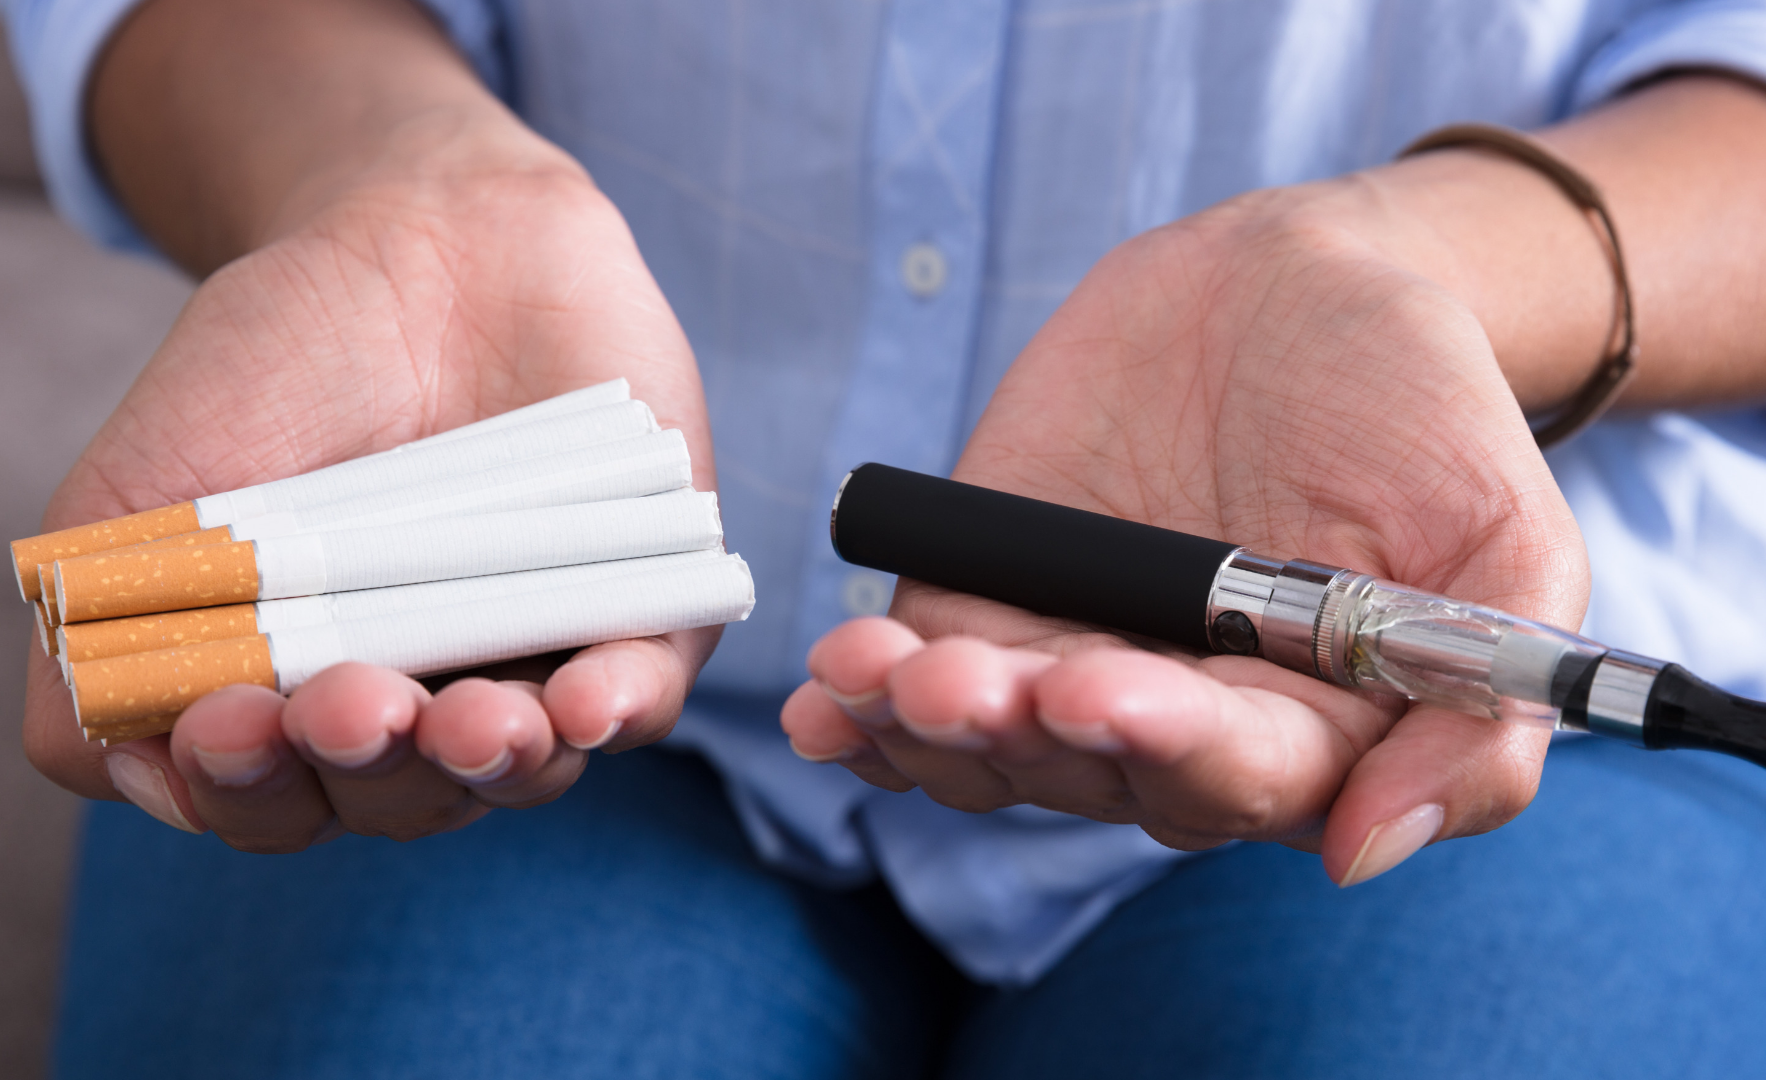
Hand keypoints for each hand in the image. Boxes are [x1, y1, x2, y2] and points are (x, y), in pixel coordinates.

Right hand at [26, 130, 718, 849]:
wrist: (416, 234)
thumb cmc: (271, 376)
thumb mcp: (137, 499)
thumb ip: (93, 648)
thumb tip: (132, 772)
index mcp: (301, 703)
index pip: (278, 798)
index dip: (247, 788)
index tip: (222, 722)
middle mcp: (424, 706)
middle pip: (401, 799)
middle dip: (367, 768)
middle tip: (344, 707)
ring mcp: (537, 660)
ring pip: (524, 764)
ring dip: (489, 760)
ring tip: (467, 722)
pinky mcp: (644, 605)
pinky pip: (648, 688)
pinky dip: (621, 707)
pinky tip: (588, 705)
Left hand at [783, 171, 1590, 884]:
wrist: (1294, 285)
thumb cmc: (1416, 408)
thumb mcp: (1507, 536)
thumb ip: (1479, 701)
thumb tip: (1365, 849)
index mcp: (1307, 729)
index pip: (1233, 776)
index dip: (1167, 745)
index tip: (1108, 692)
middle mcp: (1175, 721)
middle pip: (1087, 771)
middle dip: (1025, 733)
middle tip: (970, 685)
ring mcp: (1066, 666)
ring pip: (986, 746)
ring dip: (925, 728)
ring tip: (878, 679)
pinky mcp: (980, 607)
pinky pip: (914, 680)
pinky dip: (864, 702)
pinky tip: (826, 697)